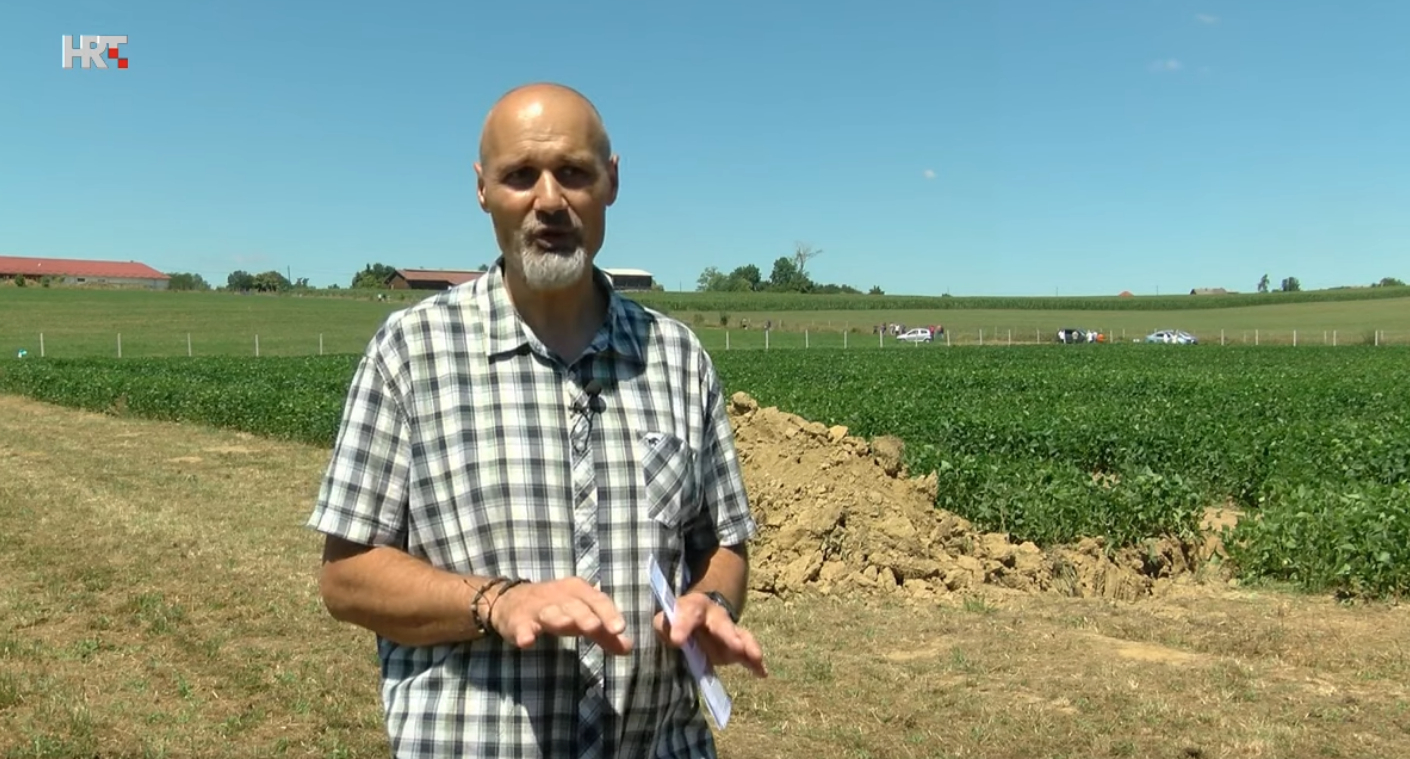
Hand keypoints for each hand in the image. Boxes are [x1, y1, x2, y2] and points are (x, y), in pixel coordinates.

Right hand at [488, 577, 632, 654]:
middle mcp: (559, 596)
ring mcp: (538, 608)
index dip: (609, 613)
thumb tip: (629, 648)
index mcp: (579, 592)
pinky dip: (523, 632)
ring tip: (565, 625)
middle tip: (595, 627)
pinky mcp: (518, 620)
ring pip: (549, 612)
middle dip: (585, 616)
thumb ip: (605, 633)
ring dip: (558, 618)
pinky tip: (526, 641)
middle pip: (575, 606)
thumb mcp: (583, 617)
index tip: (620, 629)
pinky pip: (521, 626)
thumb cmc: (558, 608)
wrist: (512, 600)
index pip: (597, 601)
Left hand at [653, 592, 766, 677]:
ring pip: (741, 636)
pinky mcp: (736, 646)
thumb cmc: (678, 620)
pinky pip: (748, 652)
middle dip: (729, 635)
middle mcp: (715, 615)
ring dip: (748, 646)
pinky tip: (762, 672)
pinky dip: (755, 662)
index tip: (677, 640)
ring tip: (755, 656)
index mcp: (693, 607)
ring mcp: (729, 630)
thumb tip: (673, 636)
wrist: (697, 617)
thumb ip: (663, 626)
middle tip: (736, 646)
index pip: (687, 614)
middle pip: (722, 624)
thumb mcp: (664, 621)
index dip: (683, 626)